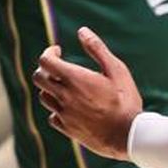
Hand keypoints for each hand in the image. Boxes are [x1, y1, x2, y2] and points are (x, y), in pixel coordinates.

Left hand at [33, 28, 143, 157]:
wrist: (128, 135)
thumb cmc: (125, 100)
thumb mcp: (116, 69)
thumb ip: (97, 49)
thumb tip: (82, 31)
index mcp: (74, 79)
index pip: (45, 61)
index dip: (49, 53)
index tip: (59, 51)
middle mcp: (64, 96)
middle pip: (38, 78)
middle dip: (46, 69)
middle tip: (60, 67)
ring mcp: (64, 114)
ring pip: (43, 97)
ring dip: (50, 88)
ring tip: (67, 86)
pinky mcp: (67, 129)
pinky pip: (52, 116)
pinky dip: (57, 108)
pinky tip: (71, 106)